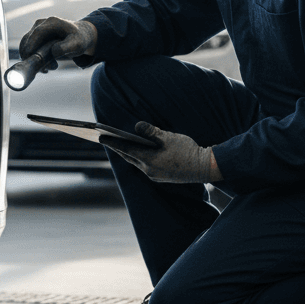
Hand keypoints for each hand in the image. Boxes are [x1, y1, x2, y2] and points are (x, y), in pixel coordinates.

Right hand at [19, 17, 97, 66]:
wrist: (79, 35)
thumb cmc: (79, 39)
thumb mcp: (77, 44)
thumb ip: (66, 47)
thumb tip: (54, 52)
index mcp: (52, 22)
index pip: (37, 32)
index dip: (31, 44)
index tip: (28, 56)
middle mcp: (41, 24)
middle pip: (28, 39)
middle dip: (30, 55)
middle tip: (42, 69)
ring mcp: (36, 30)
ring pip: (25, 45)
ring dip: (31, 58)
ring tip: (47, 69)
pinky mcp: (35, 37)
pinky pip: (28, 48)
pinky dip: (32, 58)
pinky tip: (44, 68)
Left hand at [101, 122, 221, 183]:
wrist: (203, 167)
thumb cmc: (187, 150)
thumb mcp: (169, 137)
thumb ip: (151, 131)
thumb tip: (137, 126)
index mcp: (149, 160)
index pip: (126, 149)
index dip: (112, 142)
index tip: (101, 137)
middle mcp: (148, 170)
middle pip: (128, 157)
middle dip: (118, 148)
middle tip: (106, 139)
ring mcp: (154, 175)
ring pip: (136, 163)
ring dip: (128, 154)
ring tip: (119, 145)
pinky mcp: (160, 177)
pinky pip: (144, 167)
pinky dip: (138, 158)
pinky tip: (138, 153)